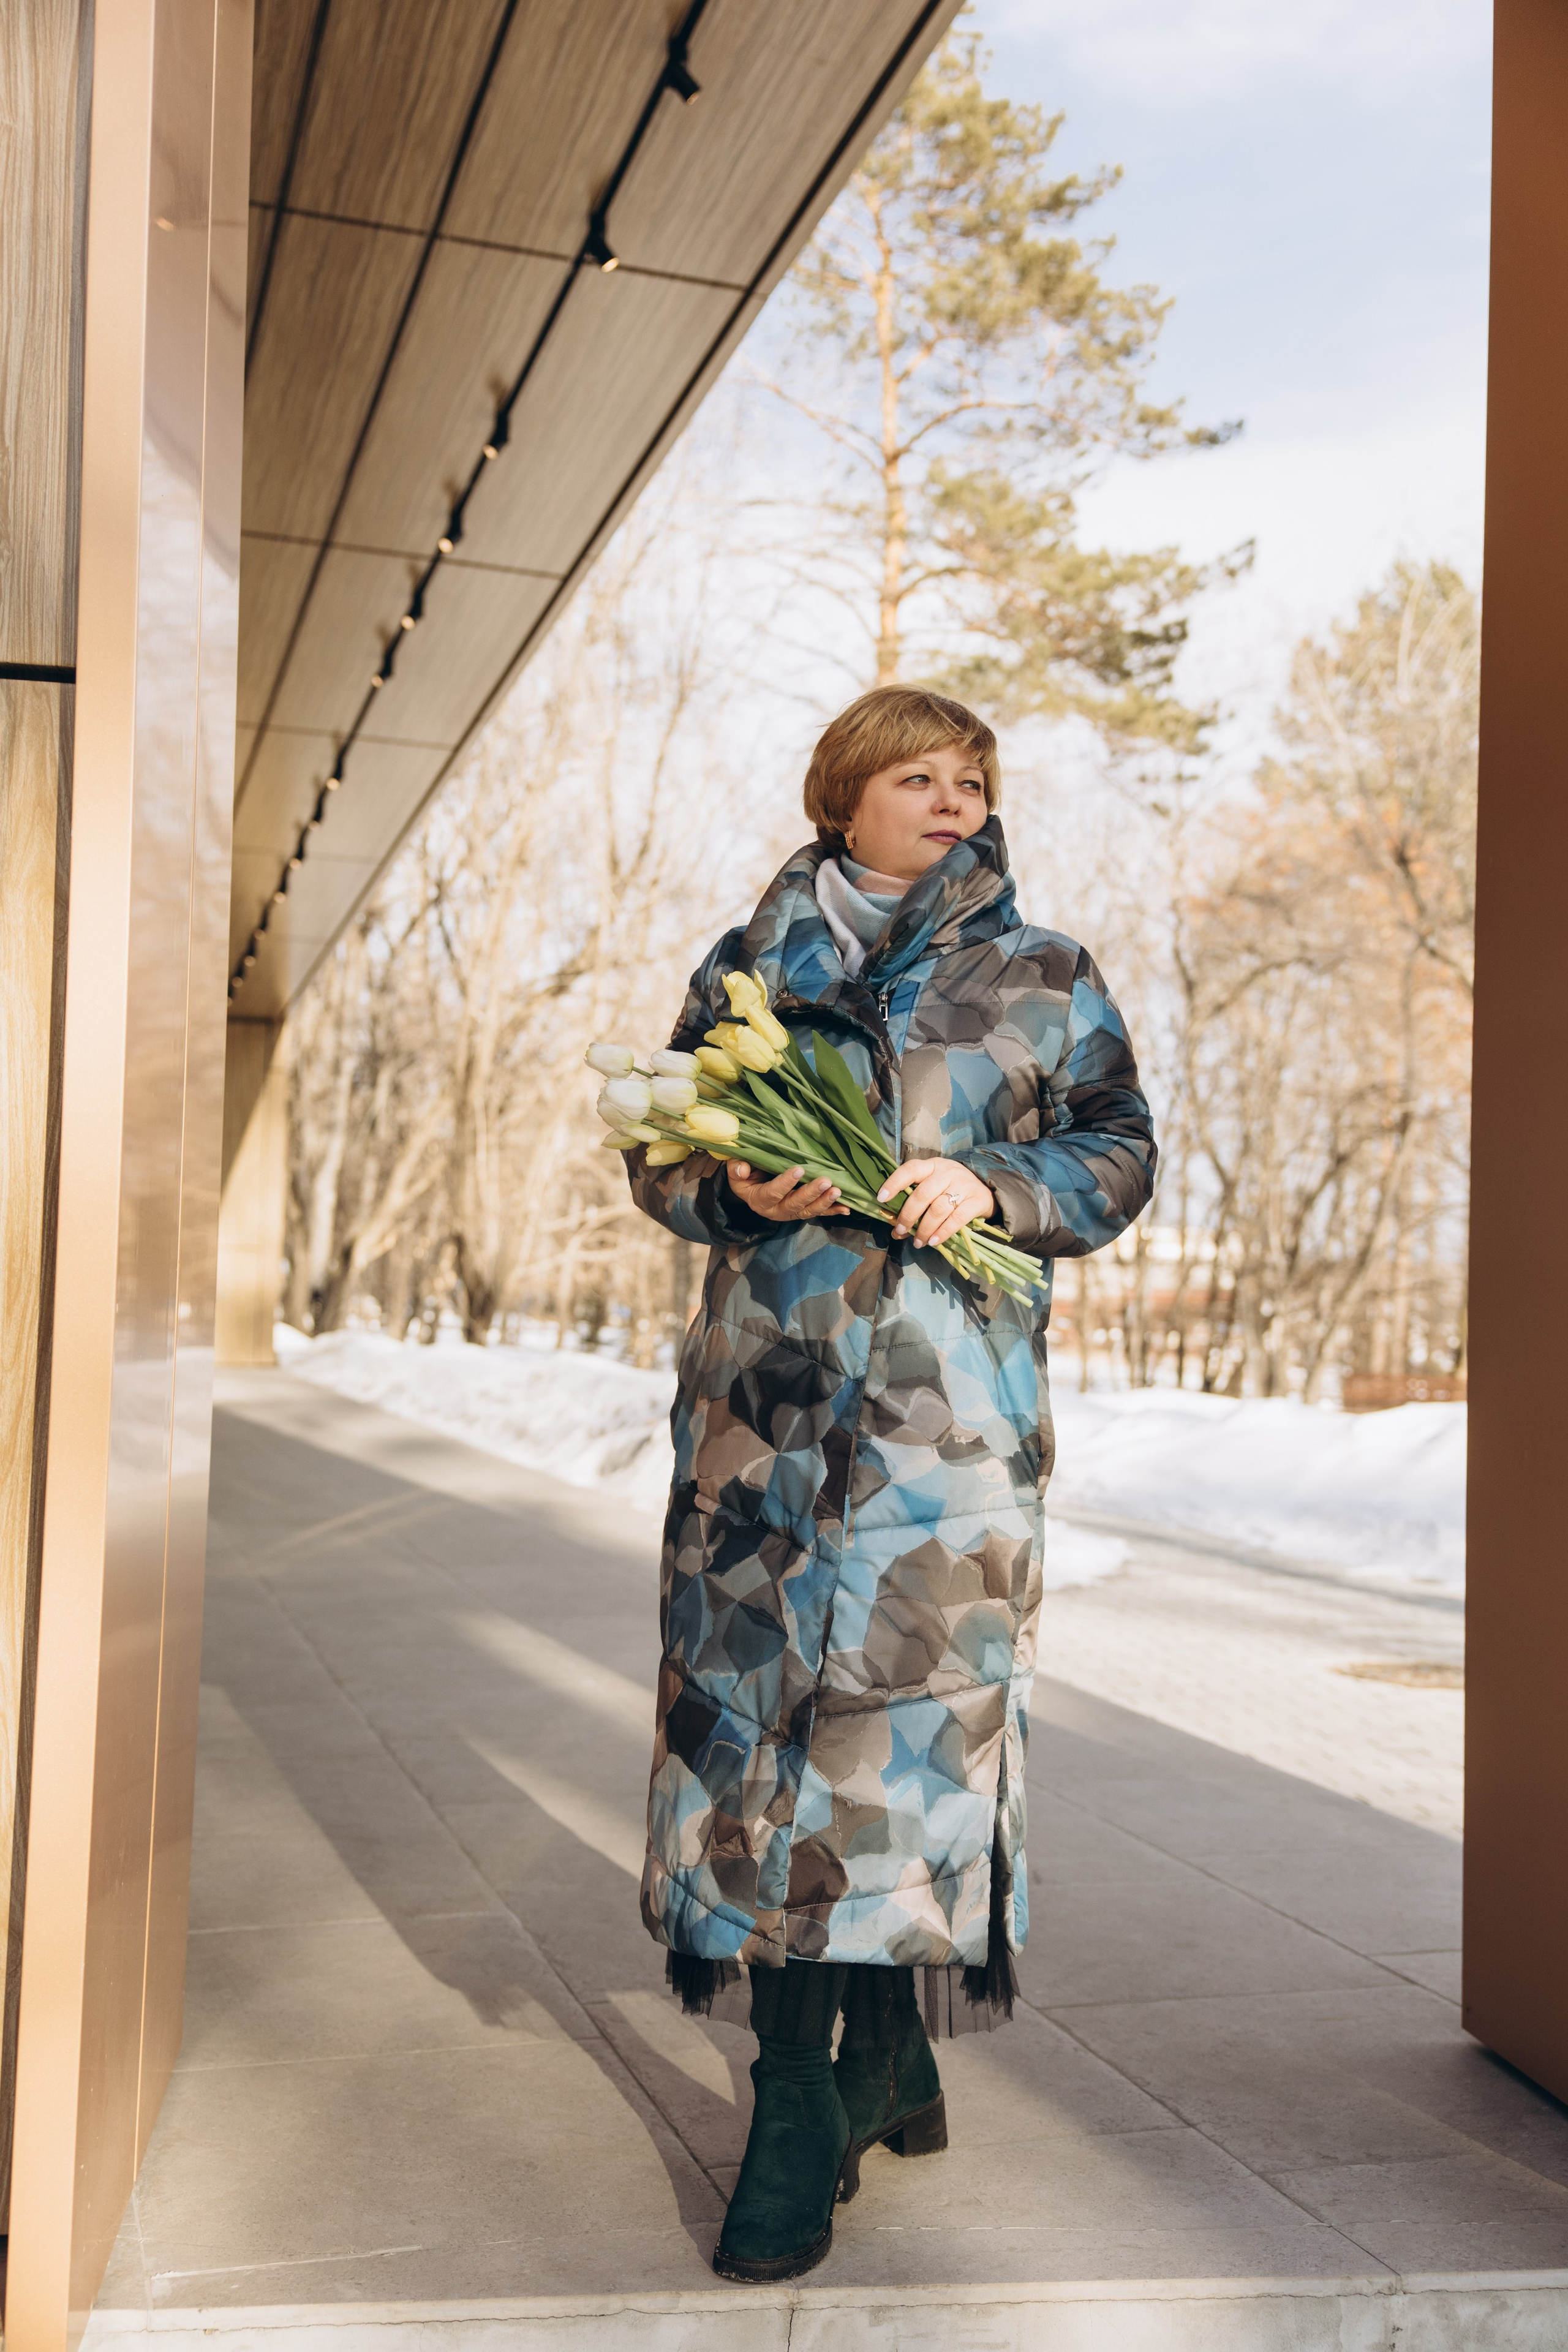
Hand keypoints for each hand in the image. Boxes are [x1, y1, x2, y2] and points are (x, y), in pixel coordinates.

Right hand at [727, 1162, 848, 1222]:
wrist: (752, 1189)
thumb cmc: (746, 1176)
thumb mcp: (736, 1173)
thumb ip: (736, 1169)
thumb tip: (742, 1168)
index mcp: (759, 1200)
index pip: (772, 1193)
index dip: (785, 1183)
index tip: (798, 1169)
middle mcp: (776, 1210)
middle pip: (794, 1205)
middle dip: (810, 1193)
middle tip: (826, 1181)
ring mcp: (790, 1213)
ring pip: (808, 1211)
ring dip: (824, 1202)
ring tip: (838, 1192)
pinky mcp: (802, 1212)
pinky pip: (818, 1213)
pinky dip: (832, 1211)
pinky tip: (846, 1208)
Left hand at [877, 1158, 993, 1248]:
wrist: (986, 1188)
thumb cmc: (951, 1189)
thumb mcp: (934, 1187)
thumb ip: (916, 1204)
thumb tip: (896, 1231)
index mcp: (932, 1166)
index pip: (911, 1169)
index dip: (894, 1183)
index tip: (881, 1198)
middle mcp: (947, 1173)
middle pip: (923, 1194)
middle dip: (908, 1215)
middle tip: (900, 1230)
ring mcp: (963, 1185)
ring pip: (939, 1208)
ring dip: (925, 1228)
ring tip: (918, 1242)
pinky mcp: (977, 1200)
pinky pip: (957, 1218)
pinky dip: (943, 1232)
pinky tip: (934, 1241)